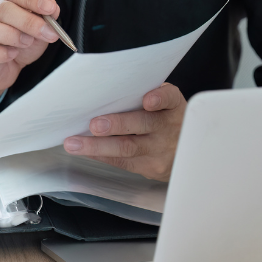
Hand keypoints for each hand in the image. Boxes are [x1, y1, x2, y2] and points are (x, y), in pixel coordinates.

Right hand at [0, 0, 61, 111]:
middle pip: (2, 8)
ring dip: (11, 35)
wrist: (0, 69)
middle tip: (46, 32)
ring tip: (26, 42)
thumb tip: (53, 12)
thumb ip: (43, 20)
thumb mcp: (35, 29)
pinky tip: (11, 54)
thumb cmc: (16, 43)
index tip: (51, 8)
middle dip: (28, 21)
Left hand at [62, 83, 186, 181]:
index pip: (169, 99)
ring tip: (75, 143)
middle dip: (118, 124)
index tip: (148, 100)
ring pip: (128, 148)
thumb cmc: (165, 119)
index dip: (159, 99)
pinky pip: (122, 162)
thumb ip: (143, 95)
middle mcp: (169, 127)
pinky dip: (100, 155)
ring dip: (98, 146)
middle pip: (144, 124)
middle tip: (95, 125)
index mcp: (173, 106)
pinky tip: (84, 151)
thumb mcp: (165, 104)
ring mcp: (160, 151)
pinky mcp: (151, 169)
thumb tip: (104, 92)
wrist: (187, 154)